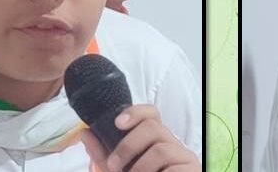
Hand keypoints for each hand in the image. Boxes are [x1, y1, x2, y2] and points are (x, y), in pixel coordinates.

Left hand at [80, 104, 199, 171]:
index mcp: (156, 139)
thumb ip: (104, 154)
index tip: (117, 123)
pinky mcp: (191, 169)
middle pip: (153, 127)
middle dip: (128, 145)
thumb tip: (86, 133)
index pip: (151, 114)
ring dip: (140, 167)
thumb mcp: (119, 170)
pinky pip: (173, 168)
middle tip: (114, 165)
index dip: (136, 112)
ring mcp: (184, 157)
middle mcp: (172, 143)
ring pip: (161, 149)